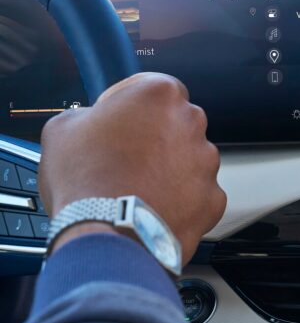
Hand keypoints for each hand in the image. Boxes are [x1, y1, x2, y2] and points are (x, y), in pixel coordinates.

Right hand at [39, 72, 225, 264]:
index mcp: (160, 95)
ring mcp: (207, 161)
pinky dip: (181, 200)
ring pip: (189, 158)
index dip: (131, 103)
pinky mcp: (213, 197)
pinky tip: (154, 208)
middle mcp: (192, 122)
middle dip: (154, 136)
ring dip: (168, 169)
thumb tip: (92, 122)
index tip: (117, 118)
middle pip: (175, 123)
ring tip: (136, 188)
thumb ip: (87, 115)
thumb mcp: (63, 128)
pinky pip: (197, 193)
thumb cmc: (86, 180)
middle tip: (124, 158)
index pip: (152, 87)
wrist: (108, 235)